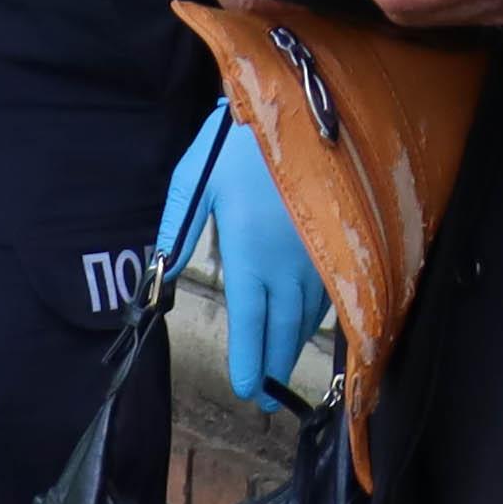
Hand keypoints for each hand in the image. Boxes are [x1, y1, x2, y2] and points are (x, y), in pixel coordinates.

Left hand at [154, 121, 326, 404]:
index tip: (247, 392)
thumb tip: (163, 276)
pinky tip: (312, 325)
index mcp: (250, 257)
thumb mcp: (194, 181)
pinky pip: (331, 292)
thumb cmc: (236, 141)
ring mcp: (319, 253)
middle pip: (284, 331)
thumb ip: (178, 231)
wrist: (294, 104)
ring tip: (285, 369)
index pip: (250, 325)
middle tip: (266, 399)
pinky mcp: (338, 238)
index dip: (250, 363)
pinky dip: (319, 316)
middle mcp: (289, 266)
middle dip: (274, 366)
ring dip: (297, 346)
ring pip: (311, 316)